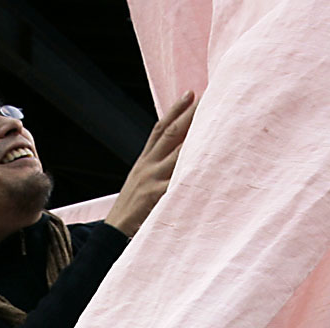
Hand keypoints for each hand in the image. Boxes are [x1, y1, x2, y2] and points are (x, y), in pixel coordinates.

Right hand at [105, 91, 196, 236]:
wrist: (113, 232)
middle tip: (208, 98)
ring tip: (216, 124)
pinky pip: (178, 181)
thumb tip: (180, 156)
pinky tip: (210, 166)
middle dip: (190, 115)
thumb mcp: (141, 183)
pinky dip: (193, 174)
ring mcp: (151, 179)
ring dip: (198, 138)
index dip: (175, 109)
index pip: (159, 129)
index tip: (190, 93)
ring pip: (178, 153)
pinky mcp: (156, 195)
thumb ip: (157, 170)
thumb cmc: (133, 210)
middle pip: (171, 134)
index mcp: (144, 161)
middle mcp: (147, 166)